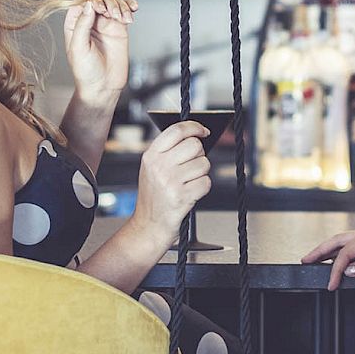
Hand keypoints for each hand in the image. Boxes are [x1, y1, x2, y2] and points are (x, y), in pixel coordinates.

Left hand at [63, 0, 137, 106]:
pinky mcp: (119, 28)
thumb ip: (82, 25)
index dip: (91, 0)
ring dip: (120, 5)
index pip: (82, 2)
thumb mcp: (79, 48)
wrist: (103, 87)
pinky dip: (130, 7)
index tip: (98, 7)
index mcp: (74, 24)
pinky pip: (125, 11)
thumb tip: (89, 4)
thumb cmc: (86, 72)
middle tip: (112, 14)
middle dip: (108, 2)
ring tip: (123, 19)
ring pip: (113, 2)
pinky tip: (133, 9)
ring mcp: (105, 23)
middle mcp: (89, 21)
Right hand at [131, 120, 211, 244]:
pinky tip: (191, 193)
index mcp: (151, 156)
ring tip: (188, 182)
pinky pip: (206, 182)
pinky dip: (203, 188)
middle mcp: (159, 167)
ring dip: (201, 173)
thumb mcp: (152, 170)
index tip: (204, 131)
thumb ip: (168, 151)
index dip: (194, 127)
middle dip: (199, 155)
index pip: (176, 131)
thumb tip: (196, 135)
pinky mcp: (182, 196)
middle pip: (195, 145)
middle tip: (191, 166)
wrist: (148, 227)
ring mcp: (170, 182)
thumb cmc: (154, 197)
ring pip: (204, 163)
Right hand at [301, 225, 354, 290]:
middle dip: (320, 250)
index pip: (346, 253)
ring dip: (329, 251)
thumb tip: (348, 271)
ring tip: (315, 260)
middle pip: (338, 241)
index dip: (336, 270)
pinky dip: (342, 254)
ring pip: (345, 243)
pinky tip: (338, 261)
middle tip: (304, 260)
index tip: (330, 285)